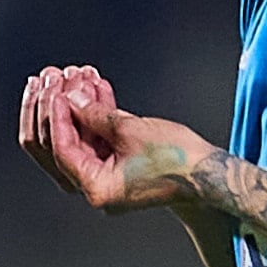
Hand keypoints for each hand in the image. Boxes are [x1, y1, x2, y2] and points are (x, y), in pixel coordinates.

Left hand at [21, 65, 214, 209]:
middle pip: (67, 145)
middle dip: (64, 109)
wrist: (209, 173)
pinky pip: (100, 140)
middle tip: (60, 81)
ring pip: (83, 138)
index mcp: (98, 189)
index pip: (63, 151)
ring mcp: (107, 179)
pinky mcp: (119, 167)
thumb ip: (96, 114)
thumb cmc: (178, 159)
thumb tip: (71, 98)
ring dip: (81, 107)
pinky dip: (99, 116)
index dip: (58, 118)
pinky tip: (98, 89)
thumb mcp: (131, 130)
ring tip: (82, 78)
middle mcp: (98, 189)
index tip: (57, 93)